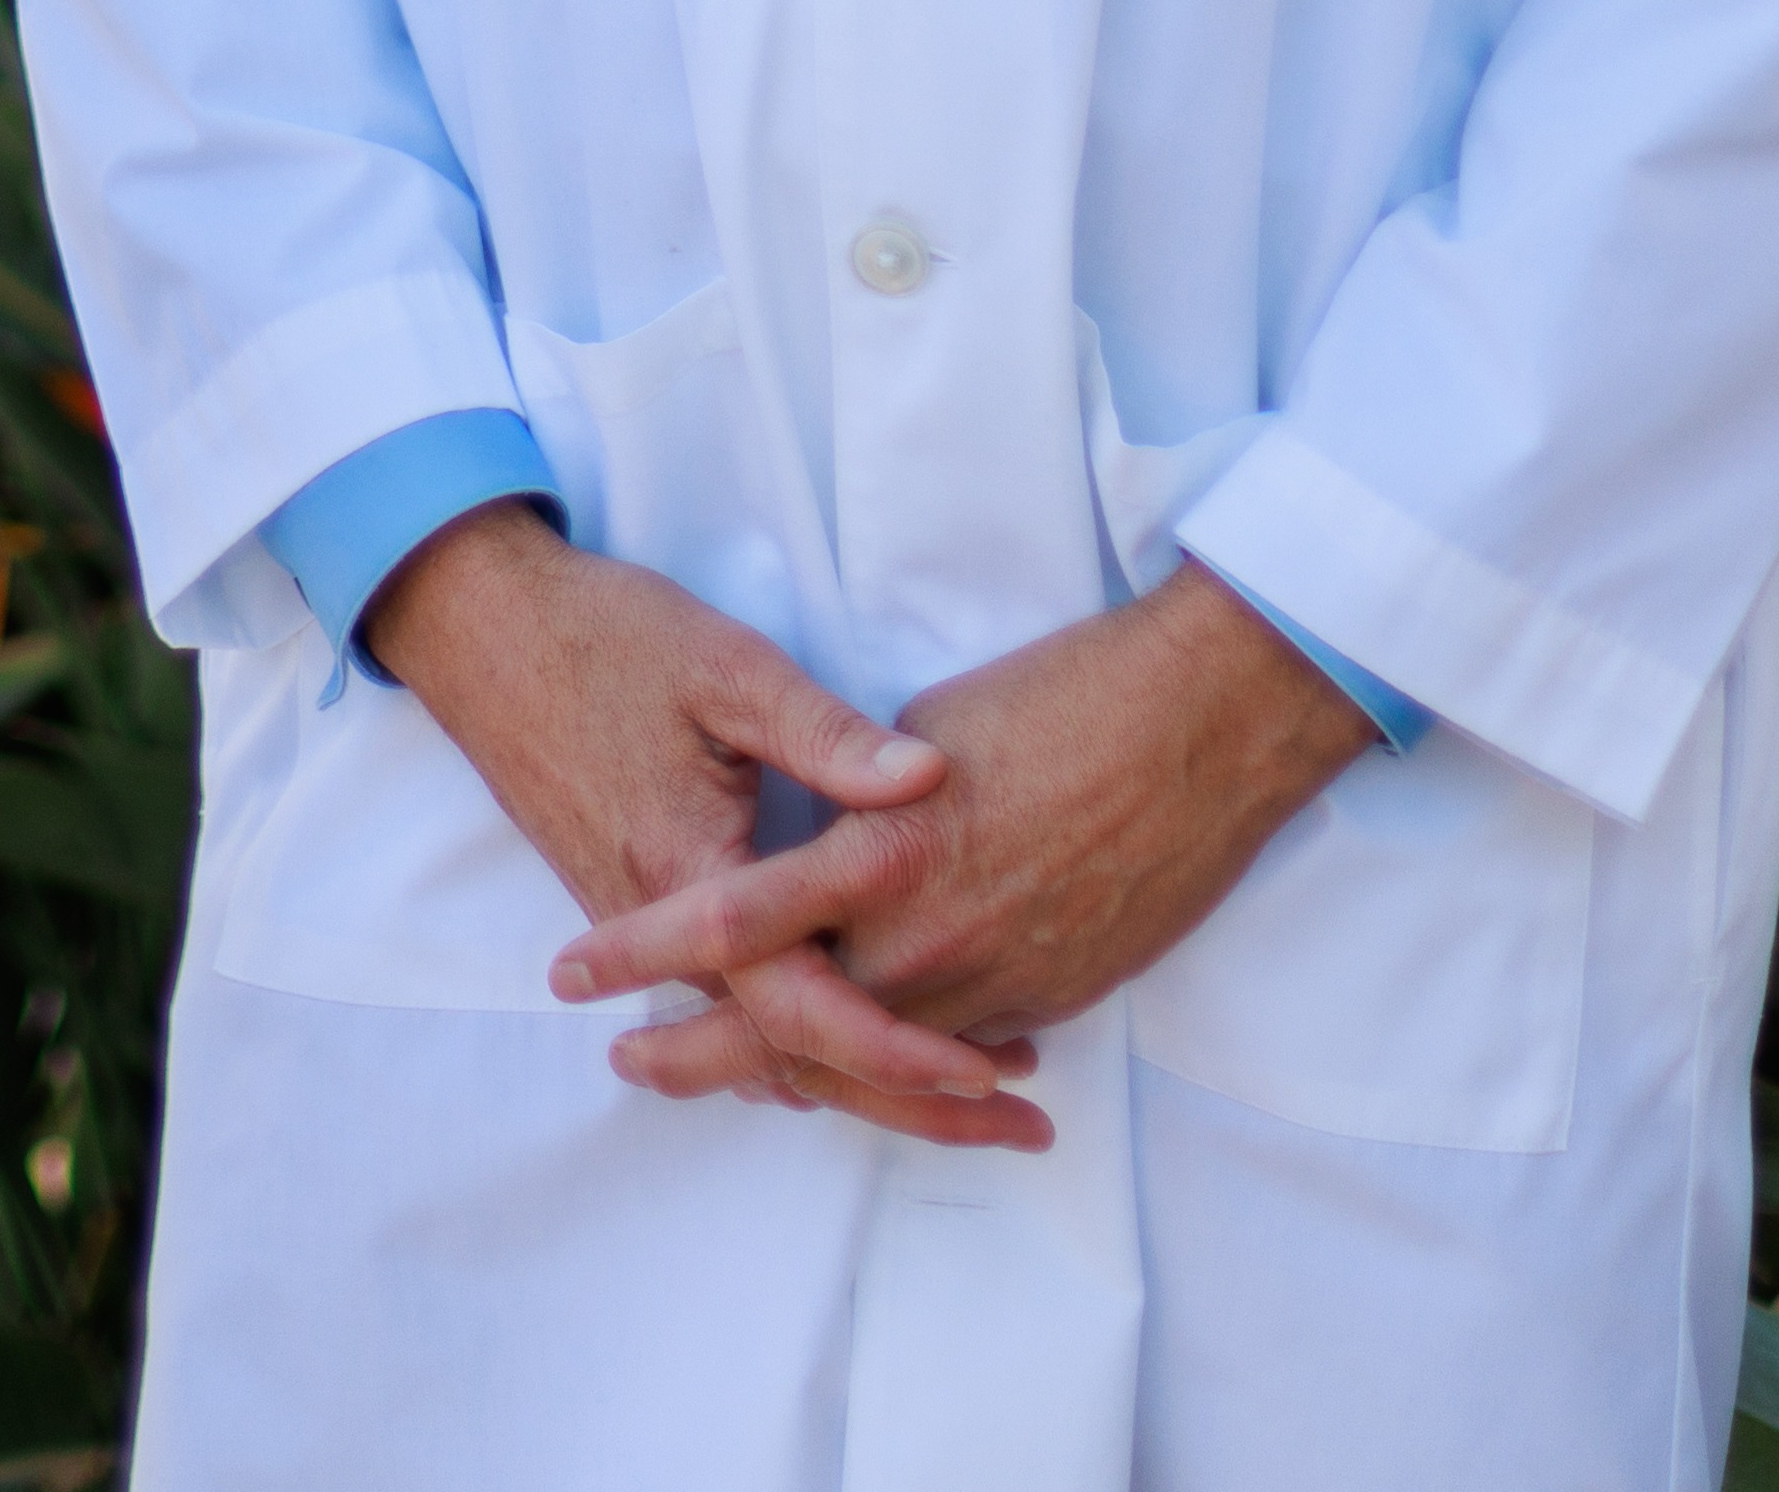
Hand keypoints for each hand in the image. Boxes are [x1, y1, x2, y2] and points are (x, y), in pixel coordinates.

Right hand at [363, 500, 1039, 1148]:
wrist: (481, 627)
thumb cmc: (605, 635)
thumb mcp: (725, 666)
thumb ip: (826, 733)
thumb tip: (932, 777)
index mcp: (694, 874)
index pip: (807, 1008)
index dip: (902, 1048)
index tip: (992, 1070)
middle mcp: (665, 924)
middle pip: (792, 1057)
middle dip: (907, 1100)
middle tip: (1016, 1125)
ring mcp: (639, 922)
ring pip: (756, 1042)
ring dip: (858, 1077)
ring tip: (961, 1097)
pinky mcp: (628, 902)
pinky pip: (724, 1007)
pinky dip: (796, 1044)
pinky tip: (849, 1042)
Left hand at [549, 563, 1373, 1123]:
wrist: (1206, 727)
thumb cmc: (1058, 694)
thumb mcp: (926, 723)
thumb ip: (848, 787)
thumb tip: (817, 827)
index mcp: (877, 854)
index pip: (735, 923)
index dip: (647, 952)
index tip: (572, 973)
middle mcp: (927, 937)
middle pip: (792, 1028)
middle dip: (704, 1055)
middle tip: (631, 1067)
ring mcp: (998, 979)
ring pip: (875, 1059)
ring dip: (802, 1077)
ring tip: (735, 1083)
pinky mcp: (1056, 993)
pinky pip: (957, 1050)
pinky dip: (902, 1067)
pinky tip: (865, 1071)